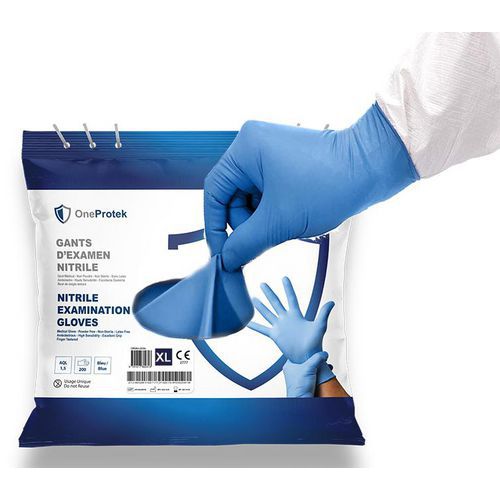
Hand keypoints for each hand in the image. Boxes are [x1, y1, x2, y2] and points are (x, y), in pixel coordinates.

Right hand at [204, 104, 417, 270]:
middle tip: (261, 244)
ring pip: (251, 199)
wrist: (373, 168)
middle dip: (245, 225)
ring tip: (284, 229)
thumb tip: (226, 262)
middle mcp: (254, 147)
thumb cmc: (327, 184)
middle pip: (232, 197)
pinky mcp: (286, 164)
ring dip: (262, 221)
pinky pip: (268, 195)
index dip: (214, 227)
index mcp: (245, 149)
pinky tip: (291, 221)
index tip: (222, 254)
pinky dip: (274, 213)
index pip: (214, 192)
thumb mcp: (279, 221)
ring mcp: (271, 154)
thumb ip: (246, 244)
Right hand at [248, 277, 333, 363]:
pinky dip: (255, 326)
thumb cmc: (315, 342)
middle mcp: (286, 318)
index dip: (288, 288)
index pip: (291, 298)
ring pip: (267, 313)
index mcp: (296, 315)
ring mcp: (279, 326)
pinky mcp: (275, 335)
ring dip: (260, 306)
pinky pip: (263, 329)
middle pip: (276, 302)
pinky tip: (247, 323)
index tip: (284, 278)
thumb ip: (323, 313)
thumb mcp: (320, 326)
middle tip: (263, 284)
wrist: (307, 356)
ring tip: (253, 298)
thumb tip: (332, 301)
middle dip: (269, 293)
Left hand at [283, 352, 331, 397]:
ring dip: (320, 368)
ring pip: (311, 369)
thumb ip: (317, 358)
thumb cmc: (298, 387)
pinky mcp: (307, 384)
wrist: (302, 402)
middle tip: (321, 358)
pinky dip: (321, 375)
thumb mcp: (308, 367)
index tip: (313, 349)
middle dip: (316, 360)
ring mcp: (301, 379)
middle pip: (306, 361)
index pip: (297, 354)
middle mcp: (294, 372)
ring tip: (326, 366)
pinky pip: (315, 376)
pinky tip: (326, 373)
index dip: (306, 351)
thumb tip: (323, 354)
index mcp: (289, 366)